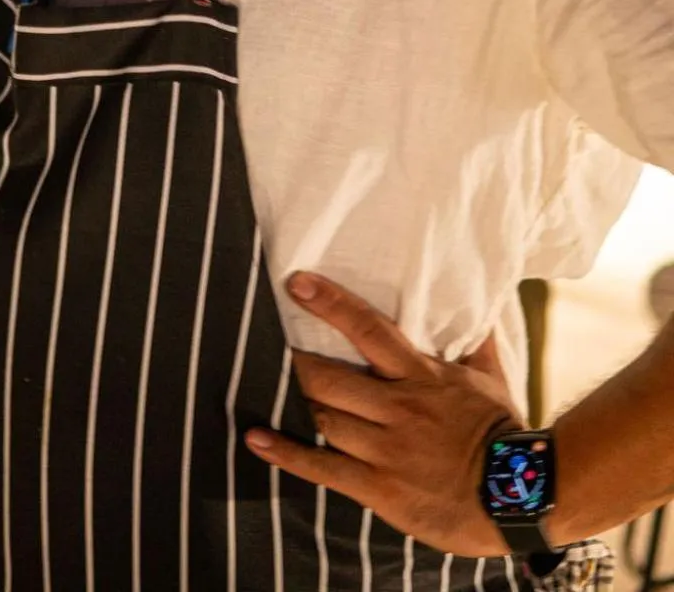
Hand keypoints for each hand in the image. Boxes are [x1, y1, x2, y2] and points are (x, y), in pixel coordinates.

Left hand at [245, 272, 519, 555]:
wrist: (522, 496)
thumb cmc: (504, 433)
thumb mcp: (492, 380)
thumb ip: (476, 342)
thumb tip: (478, 307)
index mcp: (422, 376)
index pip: (369, 330)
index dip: (331, 304)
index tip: (298, 283)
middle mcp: (399, 408)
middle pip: (330, 377)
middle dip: (296, 359)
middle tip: (268, 341)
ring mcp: (387, 449)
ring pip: (324, 417)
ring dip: (293, 401)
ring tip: (260, 382)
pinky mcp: (380, 489)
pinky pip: (324, 468)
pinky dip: (286, 453)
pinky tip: (256, 439)